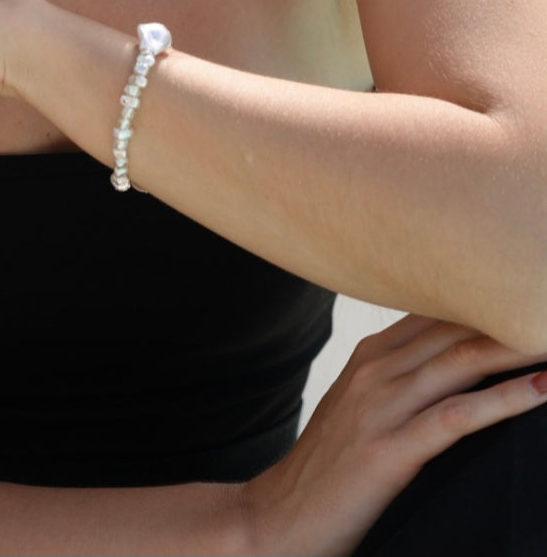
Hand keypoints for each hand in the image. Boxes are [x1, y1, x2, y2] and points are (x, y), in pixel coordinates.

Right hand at [240, 314, 546, 554]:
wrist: (281, 517)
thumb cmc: (330, 466)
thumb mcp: (361, 406)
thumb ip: (402, 376)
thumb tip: (458, 360)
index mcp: (372, 354)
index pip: (438, 307)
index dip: (485, 293)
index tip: (524, 285)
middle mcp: (376, 368)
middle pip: (455, 326)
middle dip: (507, 312)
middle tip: (545, 299)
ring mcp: (380, 406)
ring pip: (460, 360)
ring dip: (515, 346)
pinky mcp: (389, 450)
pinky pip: (455, 417)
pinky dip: (503, 401)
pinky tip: (538, 390)